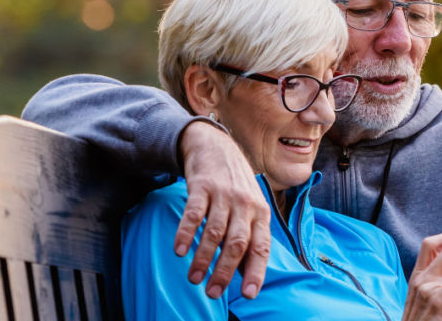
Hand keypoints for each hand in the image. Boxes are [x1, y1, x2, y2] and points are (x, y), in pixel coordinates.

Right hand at [174, 121, 271, 298]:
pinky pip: (194, 213)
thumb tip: (247, 274)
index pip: (261, 247)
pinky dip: (186, 233)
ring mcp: (224, 194)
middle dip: (225, 271)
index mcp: (261, 213)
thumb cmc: (236, 186)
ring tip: (194, 278)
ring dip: (203, 258)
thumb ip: (249, 237)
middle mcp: (246, 204)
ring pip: (215, 231)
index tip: (249, 294)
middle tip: (212, 292)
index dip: (256, 271)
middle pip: (237, 243)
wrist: (217, 147)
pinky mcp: (202, 186)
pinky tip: (180, 251)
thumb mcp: (251, 208)